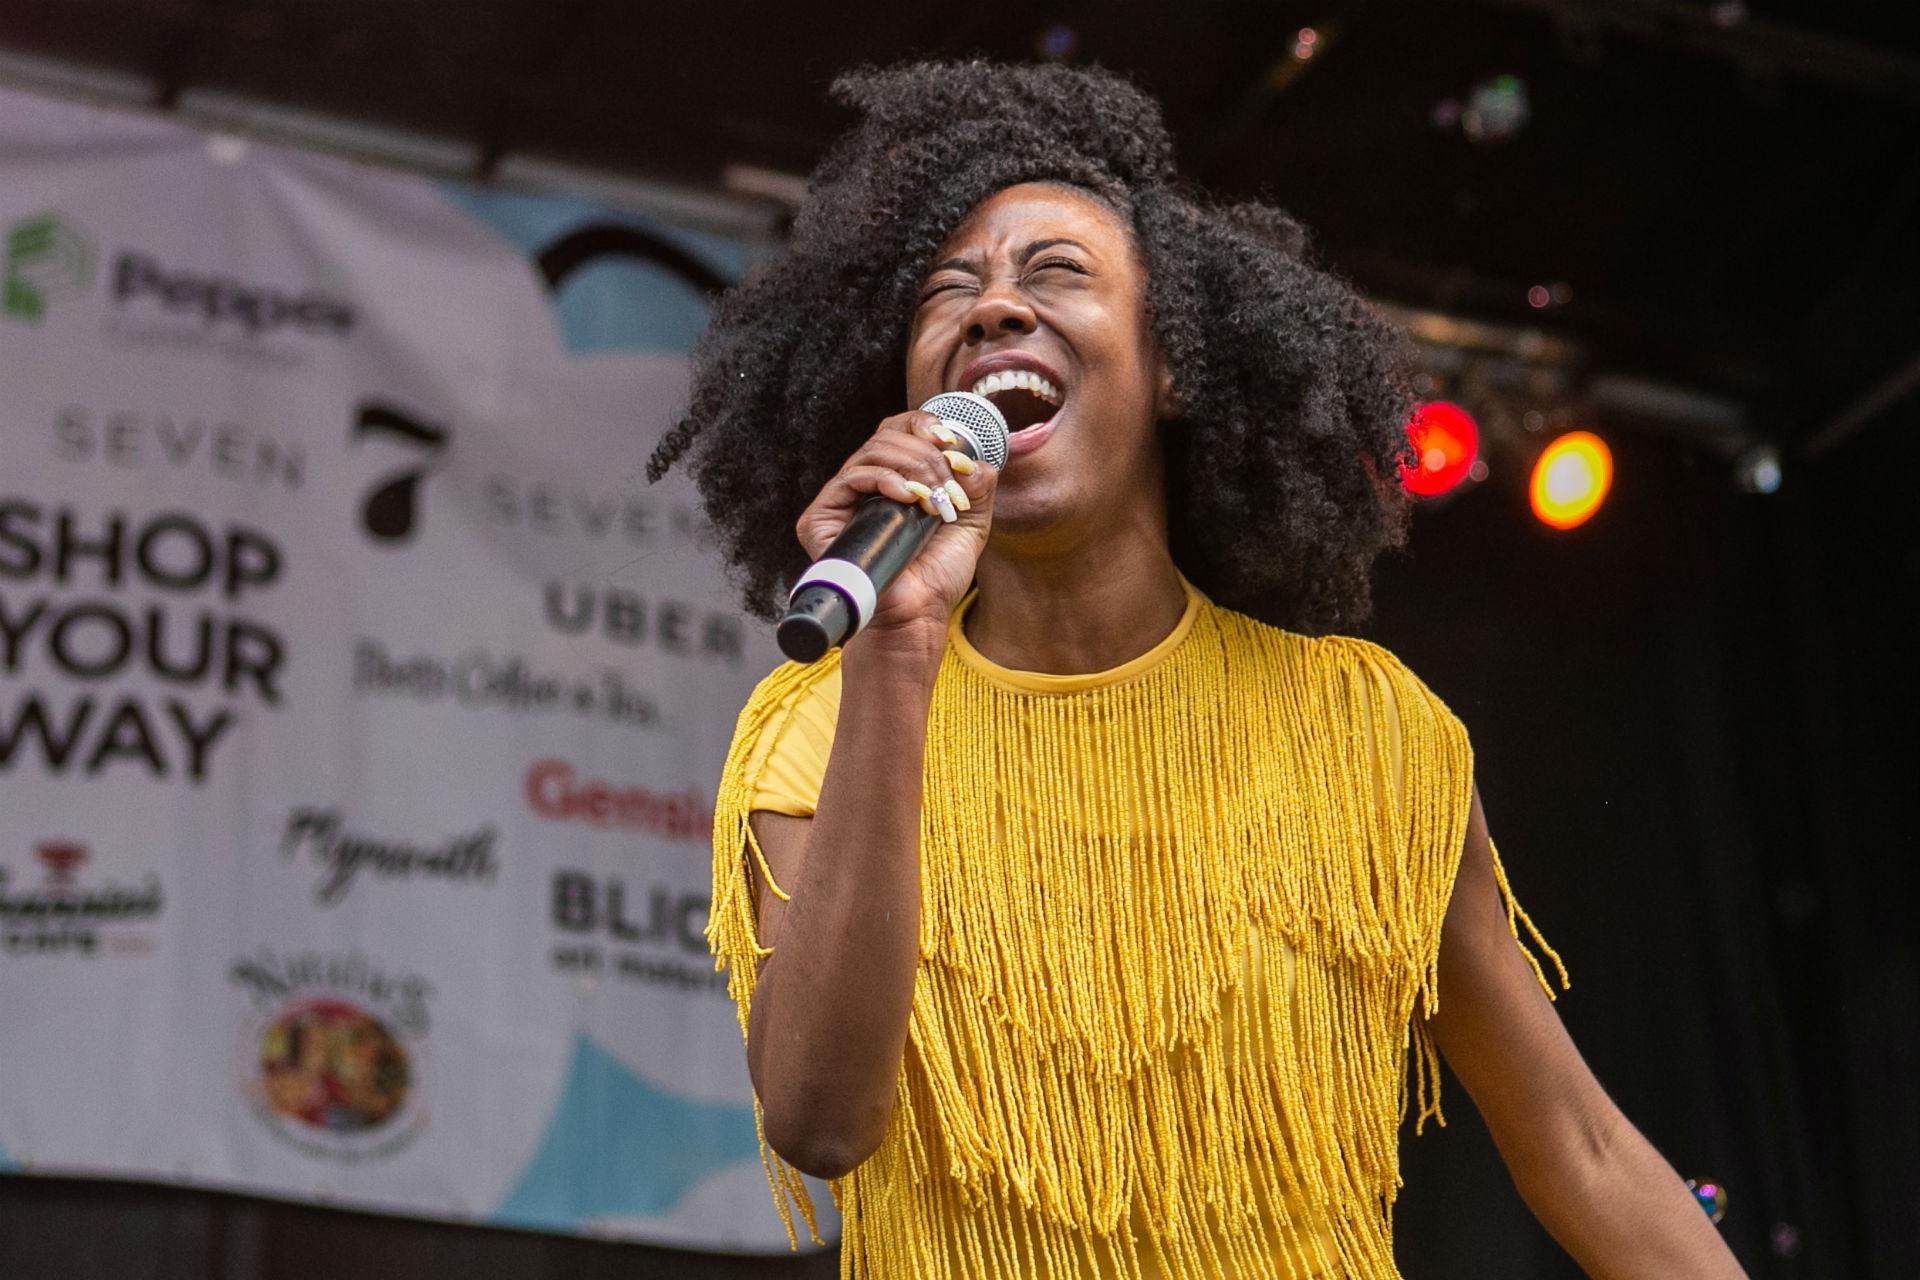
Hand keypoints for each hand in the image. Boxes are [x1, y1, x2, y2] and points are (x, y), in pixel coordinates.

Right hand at [793, 410, 998, 640]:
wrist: (916, 615)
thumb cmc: (936, 576)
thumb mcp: (970, 522)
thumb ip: (978, 486)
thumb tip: (974, 460)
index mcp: (893, 481)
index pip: (899, 432)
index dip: (923, 425)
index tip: (950, 442)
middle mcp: (864, 486)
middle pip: (887, 436)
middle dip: (926, 456)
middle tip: (948, 486)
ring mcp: (841, 501)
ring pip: (872, 451)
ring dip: (913, 468)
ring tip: (934, 500)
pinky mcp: (820, 519)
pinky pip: (851, 477)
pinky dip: (884, 478)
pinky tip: (907, 496)